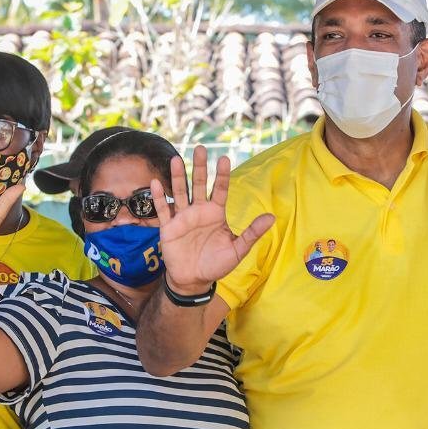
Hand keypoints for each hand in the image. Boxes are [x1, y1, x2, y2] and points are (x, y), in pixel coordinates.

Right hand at [151, 145, 274, 292]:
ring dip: (177, 177)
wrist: (194, 280)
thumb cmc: (216, 264)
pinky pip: (162, 210)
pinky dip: (159, 198)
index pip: (219, 189)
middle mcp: (199, 211)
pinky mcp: (168, 228)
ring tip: (175, 159)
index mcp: (216, 213)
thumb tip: (272, 217)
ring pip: (180, 193)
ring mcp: (182, 218)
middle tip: (200, 148)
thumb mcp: (237, 250)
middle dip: (199, 167)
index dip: (221, 175)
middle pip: (198, 184)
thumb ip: (252, 233)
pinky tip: (155, 183)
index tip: (224, 158)